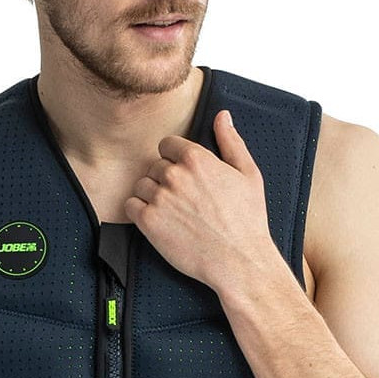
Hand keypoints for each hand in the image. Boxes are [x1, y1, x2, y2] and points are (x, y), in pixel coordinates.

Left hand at [124, 108, 281, 295]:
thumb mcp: (248, 174)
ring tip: (173, 212)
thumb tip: (222, 117)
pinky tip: (158, 221)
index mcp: (196, 158)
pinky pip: (130, 205)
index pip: (167, 144)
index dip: (174, 159)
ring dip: (152, 195)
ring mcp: (159, 197)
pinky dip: (139, 212)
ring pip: (141, 185)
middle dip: (165, 179)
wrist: (240, 260)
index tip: (184, 175)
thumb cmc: (247, 220)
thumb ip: (231, 141)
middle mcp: (174, 174)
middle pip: (154, 165)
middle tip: (183, 199)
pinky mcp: (148, 221)